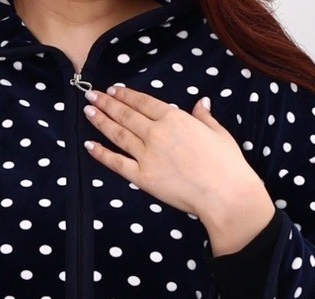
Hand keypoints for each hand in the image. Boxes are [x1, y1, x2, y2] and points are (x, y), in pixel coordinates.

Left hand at [82, 85, 274, 245]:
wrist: (224, 193)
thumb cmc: (226, 164)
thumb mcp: (218, 133)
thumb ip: (204, 117)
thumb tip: (201, 103)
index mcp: (175, 118)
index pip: (144, 102)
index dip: (127, 95)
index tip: (113, 89)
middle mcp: (157, 133)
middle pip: (126, 114)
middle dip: (107, 103)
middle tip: (91, 95)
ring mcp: (147, 155)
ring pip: (118, 134)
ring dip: (101, 121)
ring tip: (87, 111)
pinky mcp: (142, 178)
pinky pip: (116, 163)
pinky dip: (101, 154)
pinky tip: (88, 145)